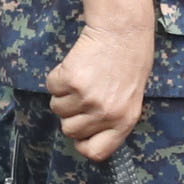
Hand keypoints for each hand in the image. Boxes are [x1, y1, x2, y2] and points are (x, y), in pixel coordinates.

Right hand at [46, 18, 154, 162]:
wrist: (122, 31)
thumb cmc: (129, 62)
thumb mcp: (131, 99)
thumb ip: (112, 120)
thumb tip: (84, 138)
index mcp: (124, 121)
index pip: (95, 152)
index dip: (83, 143)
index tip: (81, 132)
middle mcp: (105, 113)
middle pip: (69, 131)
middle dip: (71, 115)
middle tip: (84, 95)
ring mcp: (87, 97)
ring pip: (57, 109)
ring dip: (64, 95)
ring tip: (82, 78)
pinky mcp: (71, 80)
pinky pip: (51, 87)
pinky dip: (57, 78)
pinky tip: (75, 66)